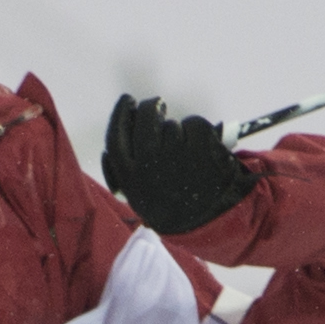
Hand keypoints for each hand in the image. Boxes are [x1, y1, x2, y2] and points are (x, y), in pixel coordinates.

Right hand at [101, 95, 253, 233]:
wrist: (210, 221)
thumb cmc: (171, 205)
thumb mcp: (139, 195)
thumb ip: (124, 170)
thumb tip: (114, 142)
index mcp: (130, 177)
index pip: (116, 136)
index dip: (121, 114)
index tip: (127, 101)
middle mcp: (150, 163)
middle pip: (145, 119)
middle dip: (151, 108)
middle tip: (158, 106)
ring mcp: (176, 154)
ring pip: (171, 125)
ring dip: (177, 130)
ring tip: (185, 150)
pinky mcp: (201, 148)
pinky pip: (194, 124)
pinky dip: (198, 130)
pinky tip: (201, 147)